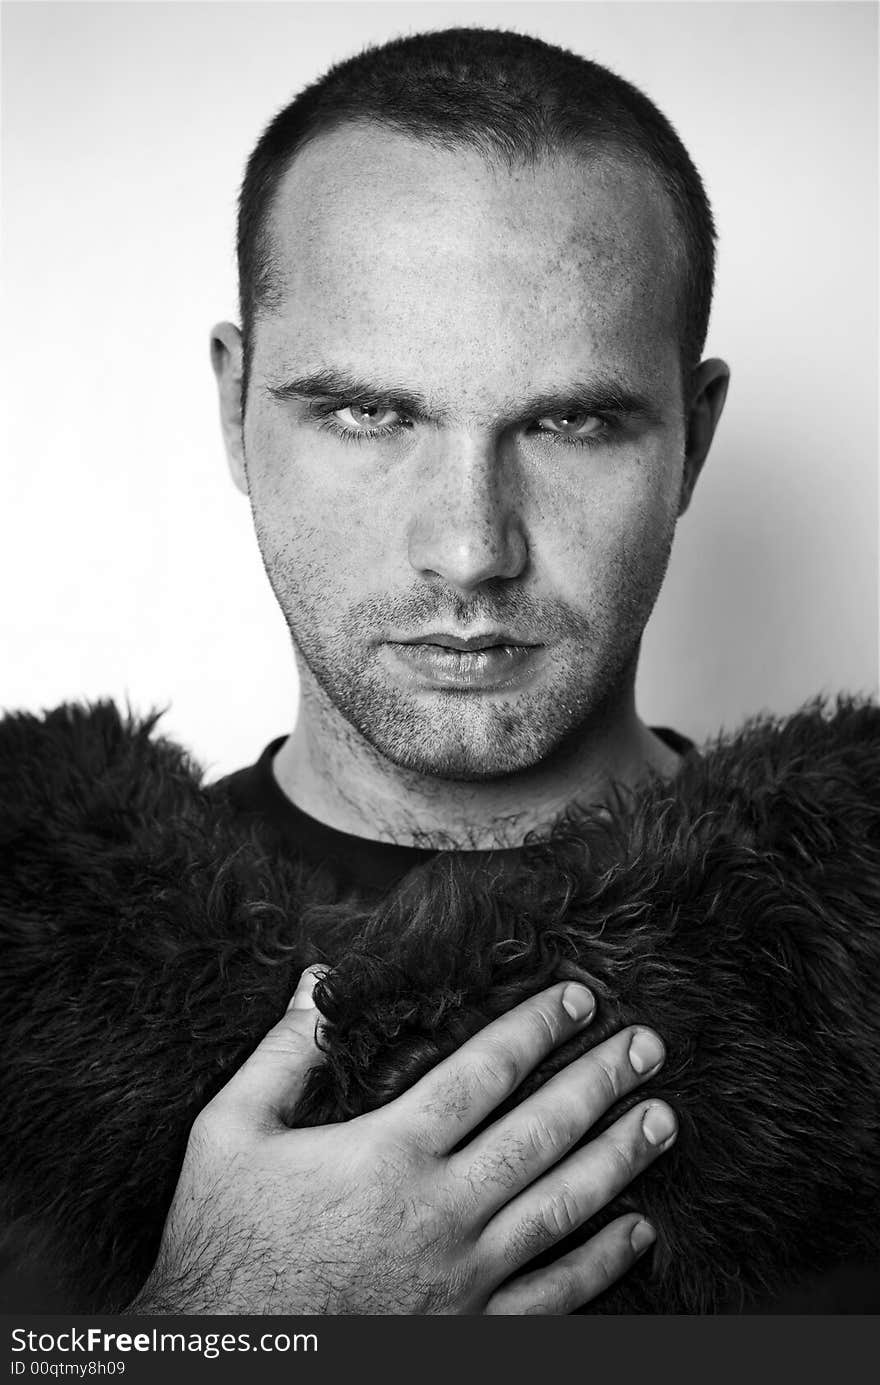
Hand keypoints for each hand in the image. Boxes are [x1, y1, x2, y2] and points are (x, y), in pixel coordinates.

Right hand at [127, 968, 675, 1314]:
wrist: (225, 1356)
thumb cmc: (221, 1243)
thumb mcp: (229, 1133)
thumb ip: (283, 1056)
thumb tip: (318, 981)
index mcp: (386, 1153)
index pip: (482, 1073)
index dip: (535, 1029)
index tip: (578, 998)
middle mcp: (438, 1211)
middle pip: (539, 1132)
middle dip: (599, 1082)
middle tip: (649, 1044)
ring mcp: (461, 1277)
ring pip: (561, 1207)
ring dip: (619, 1158)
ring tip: (663, 1117)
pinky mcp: (468, 1332)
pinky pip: (551, 1296)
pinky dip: (601, 1264)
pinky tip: (638, 1231)